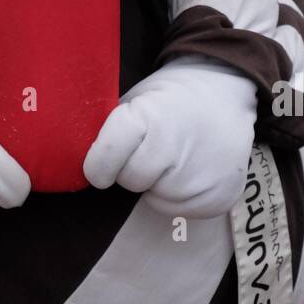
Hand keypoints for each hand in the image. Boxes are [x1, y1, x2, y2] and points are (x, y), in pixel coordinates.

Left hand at [83, 57, 256, 218]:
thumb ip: (110, 130)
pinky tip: (191, 169)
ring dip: (156, 184)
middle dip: (130, 169)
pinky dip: (179, 195)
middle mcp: (175, 151)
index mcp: (150, 119)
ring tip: (174, 156)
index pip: (103, 160)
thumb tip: (78, 162)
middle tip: (149, 148)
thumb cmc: (170, 98)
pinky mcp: (219, 199)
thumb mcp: (136, 98)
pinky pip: (180, 210)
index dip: (98, 164)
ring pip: (155, 198)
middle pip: (130, 180)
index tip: (100, 163)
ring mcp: (200, 179)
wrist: (226, 93)